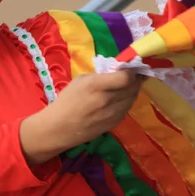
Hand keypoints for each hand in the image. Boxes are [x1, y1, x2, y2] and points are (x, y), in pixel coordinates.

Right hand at [20, 70, 142, 165]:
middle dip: (136, 79)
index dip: (131, 71)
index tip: (130, 67)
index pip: (126, 77)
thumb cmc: (66, 101)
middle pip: (133, 87)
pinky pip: (127, 108)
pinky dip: (127, 101)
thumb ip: (100, 76)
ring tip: (128, 85)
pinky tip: (121, 98)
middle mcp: (108, 100)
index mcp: (96, 86)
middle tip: (134, 74)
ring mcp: (113, 113)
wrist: (59, 128)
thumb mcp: (80, 81)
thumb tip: (116, 73)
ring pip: (133, 98)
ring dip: (133, 90)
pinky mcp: (115, 123)